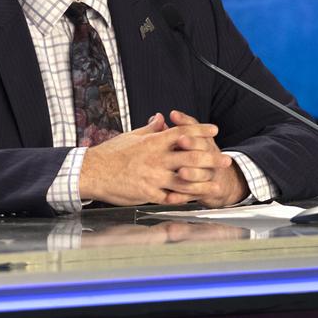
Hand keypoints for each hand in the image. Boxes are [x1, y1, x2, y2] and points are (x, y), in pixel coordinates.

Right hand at [78, 110, 247, 207]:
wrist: (92, 172)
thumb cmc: (110, 154)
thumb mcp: (131, 136)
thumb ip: (149, 129)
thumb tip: (161, 118)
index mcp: (153, 142)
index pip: (182, 131)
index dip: (200, 130)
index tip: (214, 130)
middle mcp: (156, 158)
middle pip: (190, 156)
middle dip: (210, 158)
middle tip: (225, 160)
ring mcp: (153, 177)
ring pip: (185, 179)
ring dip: (204, 182)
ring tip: (217, 185)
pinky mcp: (148, 193)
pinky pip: (170, 196)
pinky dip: (184, 197)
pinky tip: (195, 199)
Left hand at [160, 110, 248, 207]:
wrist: (223, 182)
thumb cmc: (202, 156)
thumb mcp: (196, 140)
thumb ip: (181, 128)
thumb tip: (168, 115)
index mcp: (205, 143)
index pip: (200, 133)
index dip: (189, 129)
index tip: (177, 126)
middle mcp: (210, 157)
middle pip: (202, 151)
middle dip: (192, 147)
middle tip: (181, 142)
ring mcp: (209, 175)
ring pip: (201, 174)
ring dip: (191, 173)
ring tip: (180, 172)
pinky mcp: (206, 192)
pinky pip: (194, 194)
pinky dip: (182, 196)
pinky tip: (171, 197)